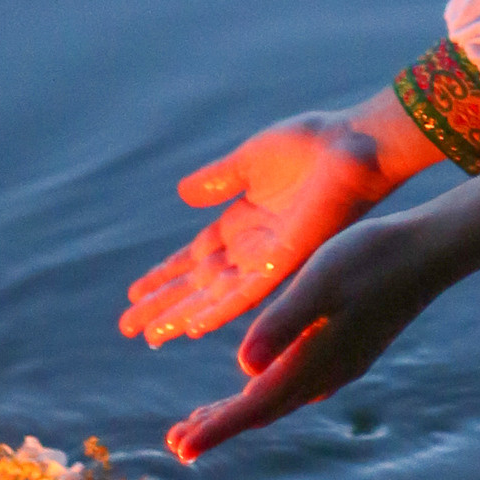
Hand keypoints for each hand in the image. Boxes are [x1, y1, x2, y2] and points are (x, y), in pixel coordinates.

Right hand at [123, 93, 434, 347]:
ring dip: (180, 314)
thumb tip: (184, 193)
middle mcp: (252, 247)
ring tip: (147, 334)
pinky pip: (248, 293)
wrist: (352, 144)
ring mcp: (268, 258)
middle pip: (198, 285)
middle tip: (127, 328)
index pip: (194, 259)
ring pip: (214, 295)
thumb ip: (219, 178)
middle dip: (164, 305)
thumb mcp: (250, 159)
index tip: (134, 294)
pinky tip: (193, 328)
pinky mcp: (286, 261)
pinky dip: (219, 310)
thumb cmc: (311, 146)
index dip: (164, 277)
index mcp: (242, 223)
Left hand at [164, 179, 479, 462]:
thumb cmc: (372, 258)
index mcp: (311, 359)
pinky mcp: (350, 349)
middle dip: (218, 426)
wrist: (431, 251)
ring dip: (240, 411)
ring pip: (281, 399)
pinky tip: (262, 382)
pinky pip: (298, 384)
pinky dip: (267, 391)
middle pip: (263, 411)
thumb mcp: (319, 281)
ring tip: (204, 419)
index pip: (253, 407)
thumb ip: (282, 325)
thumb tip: (243, 370)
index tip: (177, 450)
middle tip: (175, 444)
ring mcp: (341, 363)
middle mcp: (325, 372)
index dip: (214, 429)